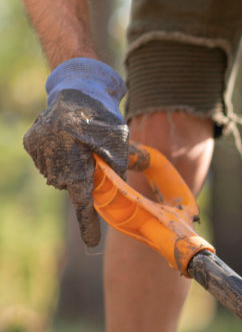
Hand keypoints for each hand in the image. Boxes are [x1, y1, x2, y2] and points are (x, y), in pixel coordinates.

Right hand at [23, 58, 128, 246]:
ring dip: (71, 170)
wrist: (78, 89)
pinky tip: (66, 143)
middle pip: (71, 188)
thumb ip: (118, 174)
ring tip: (79, 146)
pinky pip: (49, 166)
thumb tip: (120, 200)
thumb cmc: (104, 118)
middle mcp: (52, 154)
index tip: (91, 243)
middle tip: (92, 158)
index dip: (88, 222)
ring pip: (58, 178)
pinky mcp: (30, 143)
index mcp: (76, 156)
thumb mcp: (119, 146)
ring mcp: (38, 149)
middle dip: (83, 181)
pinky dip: (60, 161)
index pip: (83, 199)